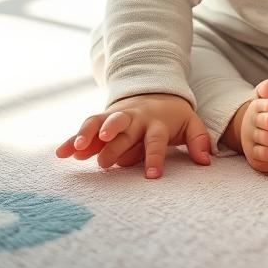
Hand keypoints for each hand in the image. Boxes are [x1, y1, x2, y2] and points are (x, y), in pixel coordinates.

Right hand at [55, 93, 211, 178]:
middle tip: (104, 162)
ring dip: (88, 135)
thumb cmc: (172, 116)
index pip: (155, 141)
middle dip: (114, 144)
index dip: (154, 158)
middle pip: (123, 130)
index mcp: (156, 122)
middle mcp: (134, 118)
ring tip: (76, 150)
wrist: (154, 90)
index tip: (152, 177)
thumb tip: (206, 161)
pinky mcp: (102, 119)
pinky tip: (61, 153)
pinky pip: (86, 127)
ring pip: (100, 123)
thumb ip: (199, 140)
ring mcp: (116, 117)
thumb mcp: (191, 123)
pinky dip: (73, 139)